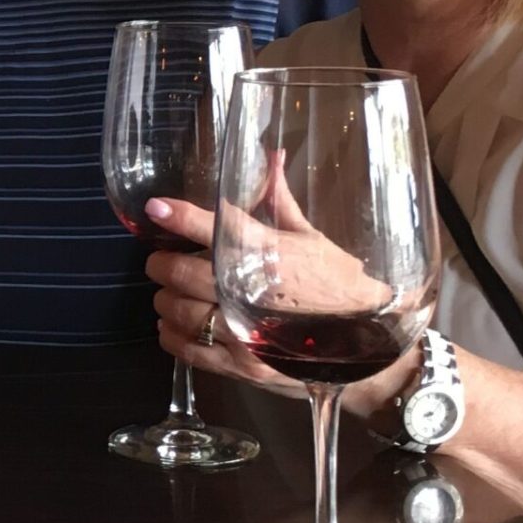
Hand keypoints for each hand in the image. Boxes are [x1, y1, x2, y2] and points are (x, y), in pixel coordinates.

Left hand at [144, 196, 417, 417]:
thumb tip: (270, 156)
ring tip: (170, 294)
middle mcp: (253, 291)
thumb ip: (279, 201)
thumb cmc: (338, 284)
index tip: (155, 209)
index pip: (216, 228)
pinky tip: (175, 326)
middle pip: (182, 273)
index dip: (180, 217)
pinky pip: (188, 348)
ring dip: (165, 300)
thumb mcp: (312, 239)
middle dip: (162, 264)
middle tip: (160, 261)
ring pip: (179, 312)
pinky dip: (172, 335)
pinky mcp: (242, 366)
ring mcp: (246, 333)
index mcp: (270, 253)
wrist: (367, 345)